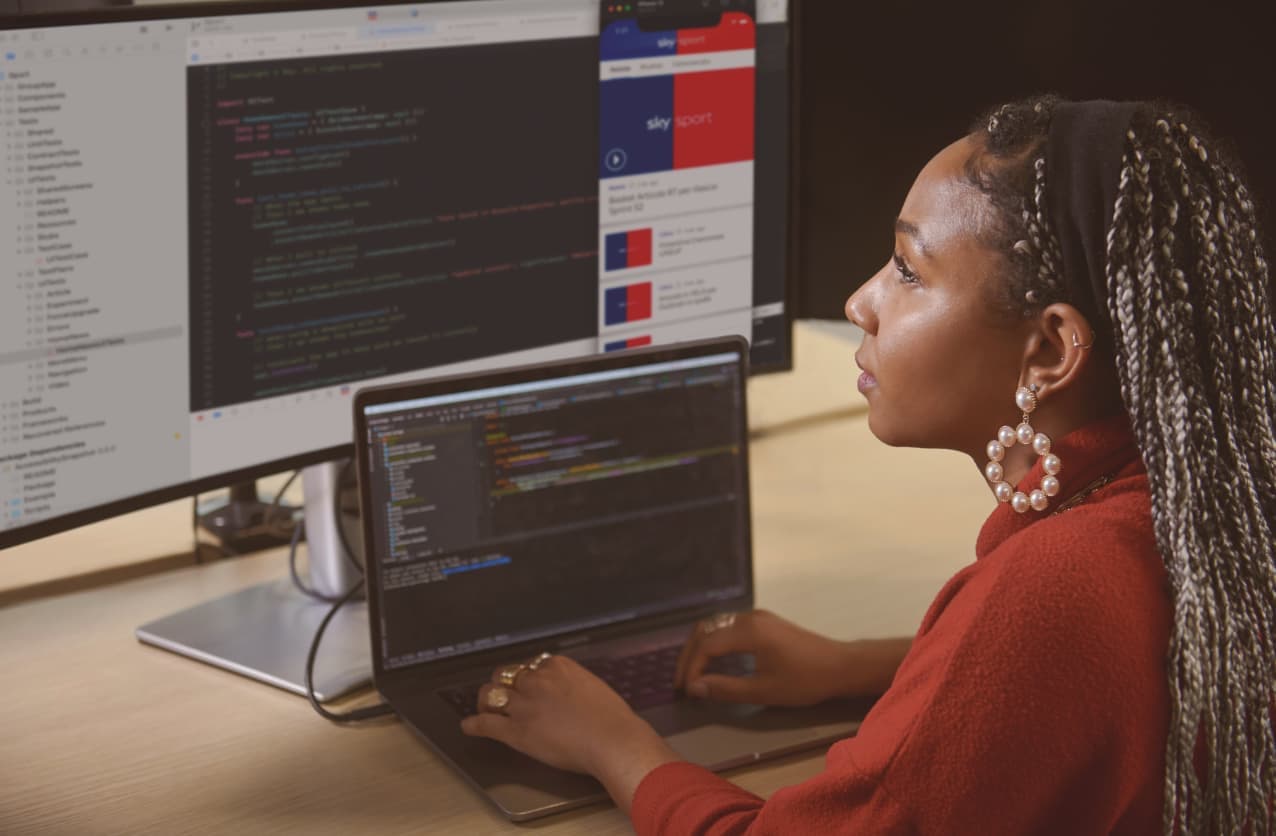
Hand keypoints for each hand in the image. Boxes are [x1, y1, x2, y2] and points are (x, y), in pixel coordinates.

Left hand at [461, 654, 679, 810]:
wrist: (612, 740)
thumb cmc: (612, 719)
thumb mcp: (593, 687)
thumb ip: (573, 684)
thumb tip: (568, 691)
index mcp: (557, 666)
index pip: (529, 665)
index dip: (525, 676)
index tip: (525, 684)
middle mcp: (536, 681)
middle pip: (506, 675)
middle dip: (503, 685)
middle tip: (503, 694)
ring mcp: (524, 705)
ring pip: (491, 695)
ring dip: (486, 701)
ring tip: (484, 707)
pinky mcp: (516, 731)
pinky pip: (486, 724)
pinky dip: (473, 725)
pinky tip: (469, 726)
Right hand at [674, 609, 898, 705]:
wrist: (841, 666)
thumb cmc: (805, 681)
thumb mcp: (764, 691)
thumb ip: (726, 689)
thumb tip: (695, 688)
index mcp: (748, 631)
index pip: (706, 645)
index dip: (691, 668)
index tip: (687, 691)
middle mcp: (749, 617)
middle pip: (706, 630)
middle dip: (689, 656)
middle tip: (681, 682)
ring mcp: (758, 617)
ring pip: (716, 626)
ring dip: (701, 648)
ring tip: (693, 673)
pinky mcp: (765, 622)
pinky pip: (729, 626)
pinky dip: (715, 643)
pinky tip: (714, 662)